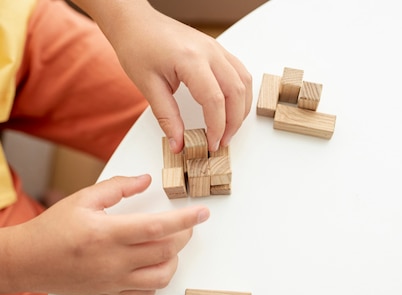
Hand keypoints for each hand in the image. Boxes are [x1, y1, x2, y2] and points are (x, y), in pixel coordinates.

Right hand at [2, 175, 208, 294]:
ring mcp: (113, 280)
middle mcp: (114, 260)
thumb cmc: (53, 228)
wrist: (26, 261)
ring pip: (161, 276)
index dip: (186, 219)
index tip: (203, 212)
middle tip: (186, 224)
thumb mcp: (83, 199)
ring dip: (174, 260)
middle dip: (184, 236)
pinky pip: (145, 292)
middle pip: (166, 251)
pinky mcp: (110, 293)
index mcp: (108, 233)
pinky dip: (157, 279)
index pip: (158, 227)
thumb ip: (118, 187)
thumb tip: (146, 180)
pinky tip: (153, 264)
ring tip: (170, 245)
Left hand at [75, 0, 252, 152]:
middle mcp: (209, 52)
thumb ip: (167, 118)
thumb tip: (178, 143)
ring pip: (244, 83)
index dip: (217, 127)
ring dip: (241, 109)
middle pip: (236, 93)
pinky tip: (233, 107)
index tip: (211, 143)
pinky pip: (240, 73)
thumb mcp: (148, 86)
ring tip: (229, 128)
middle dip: (233, 122)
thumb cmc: (138, 46)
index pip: (214, 100)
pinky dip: (241, 94)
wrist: (136, 22)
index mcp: (190, 59)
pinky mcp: (218, 50)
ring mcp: (217, 49)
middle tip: (222, 141)